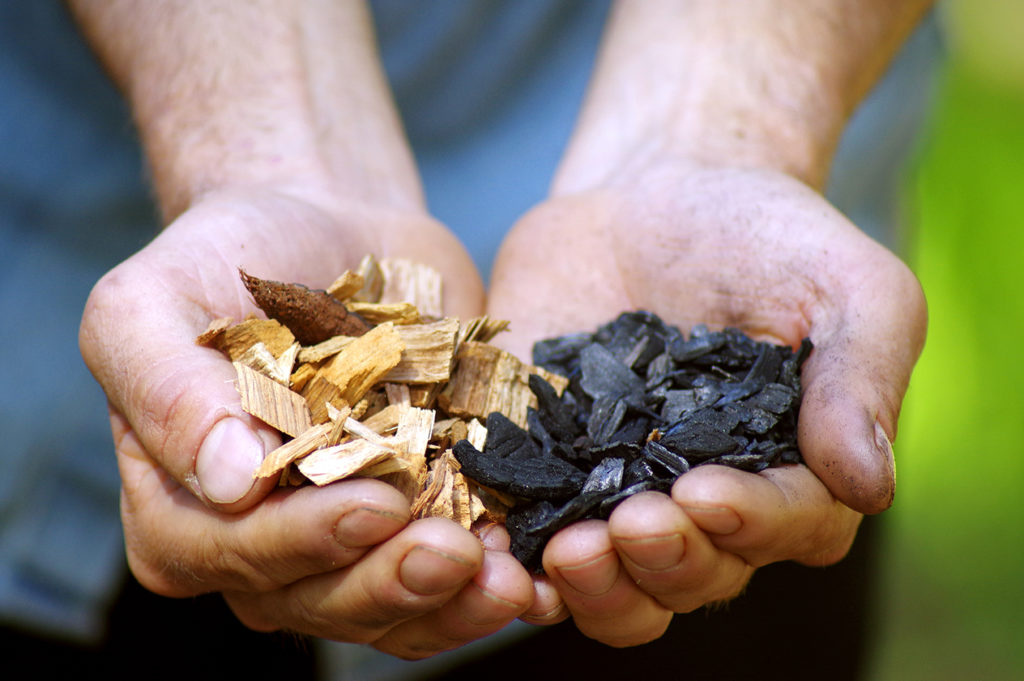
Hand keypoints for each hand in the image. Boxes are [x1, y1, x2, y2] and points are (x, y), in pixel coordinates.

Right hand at [80, 188, 534, 656]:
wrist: (329, 227)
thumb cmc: (226, 258)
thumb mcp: (153, 300)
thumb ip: (165, 389)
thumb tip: (227, 482)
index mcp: (184, 508)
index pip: (235, 554)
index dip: (303, 542)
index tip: (374, 504)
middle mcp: (265, 543)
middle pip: (322, 597)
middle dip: (391, 581)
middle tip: (456, 554)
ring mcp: (350, 537)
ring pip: (394, 605)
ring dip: (454, 602)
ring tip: (507, 574)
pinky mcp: (421, 514)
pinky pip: (453, 576)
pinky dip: (492, 577)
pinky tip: (531, 564)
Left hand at [486, 158, 925, 644]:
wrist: (656, 191)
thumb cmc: (766, 236)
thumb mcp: (846, 285)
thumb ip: (862, 376)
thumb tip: (868, 484)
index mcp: (790, 471)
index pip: (783, 530)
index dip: (747, 525)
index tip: (704, 493)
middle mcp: (702, 499)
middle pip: (693, 577)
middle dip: (662, 564)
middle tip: (627, 526)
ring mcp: (615, 487)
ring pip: (612, 583)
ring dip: (590, 588)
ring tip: (561, 553)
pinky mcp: (541, 463)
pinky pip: (524, 530)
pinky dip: (508, 557)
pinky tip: (489, 547)